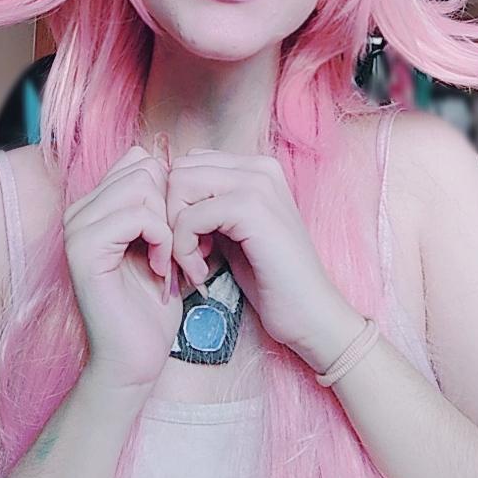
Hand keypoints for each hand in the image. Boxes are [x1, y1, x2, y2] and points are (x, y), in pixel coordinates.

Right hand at [63, 144, 183, 391]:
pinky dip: (161, 239)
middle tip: (175, 249)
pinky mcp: (84, 251)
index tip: (178, 232)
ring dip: (167, 223)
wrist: (134, 359)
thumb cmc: (153, 303)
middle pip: (143, 167)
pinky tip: (159, 268)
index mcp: (95, 205)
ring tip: (167, 259)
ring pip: (142, 185)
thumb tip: (176, 164)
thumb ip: (159, 203)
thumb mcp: (162, 241)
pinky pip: (138, 215)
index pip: (140, 160)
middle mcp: (79, 211)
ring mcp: (77, 228)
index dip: (170, 191)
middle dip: (171, 205)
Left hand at [165, 148, 346, 358]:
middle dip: (170, 215)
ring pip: (180, 186)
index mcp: (256, 168)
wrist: (311, 313)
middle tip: (187, 255)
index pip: (189, 164)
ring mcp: (258, 184)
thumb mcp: (233, 232)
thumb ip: (208, 206)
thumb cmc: (271, 279)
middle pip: (180, 171)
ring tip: (194, 264)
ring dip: (175, 232)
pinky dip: (184, 249)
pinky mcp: (251, 209)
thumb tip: (166, 196)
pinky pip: (189, 217)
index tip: (188, 242)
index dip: (176, 204)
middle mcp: (259, 167)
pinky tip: (202, 272)